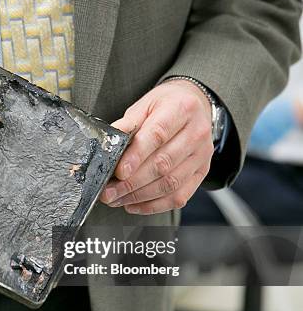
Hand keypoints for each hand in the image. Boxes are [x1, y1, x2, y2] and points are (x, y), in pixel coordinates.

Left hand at [99, 80, 213, 214]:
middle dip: (131, 183)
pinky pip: (179, 196)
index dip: (136, 156)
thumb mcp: (145, 105)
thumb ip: (127, 124)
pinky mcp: (201, 172)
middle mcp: (196, 133)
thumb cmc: (167, 105)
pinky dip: (154, 205)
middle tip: (109, 191)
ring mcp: (202, 155)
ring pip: (170, 183)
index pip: (157, 135)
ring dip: (139, 196)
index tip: (119, 172)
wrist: (195, 105)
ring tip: (117, 199)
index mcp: (181, 109)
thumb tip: (108, 143)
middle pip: (163, 164)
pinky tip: (134, 204)